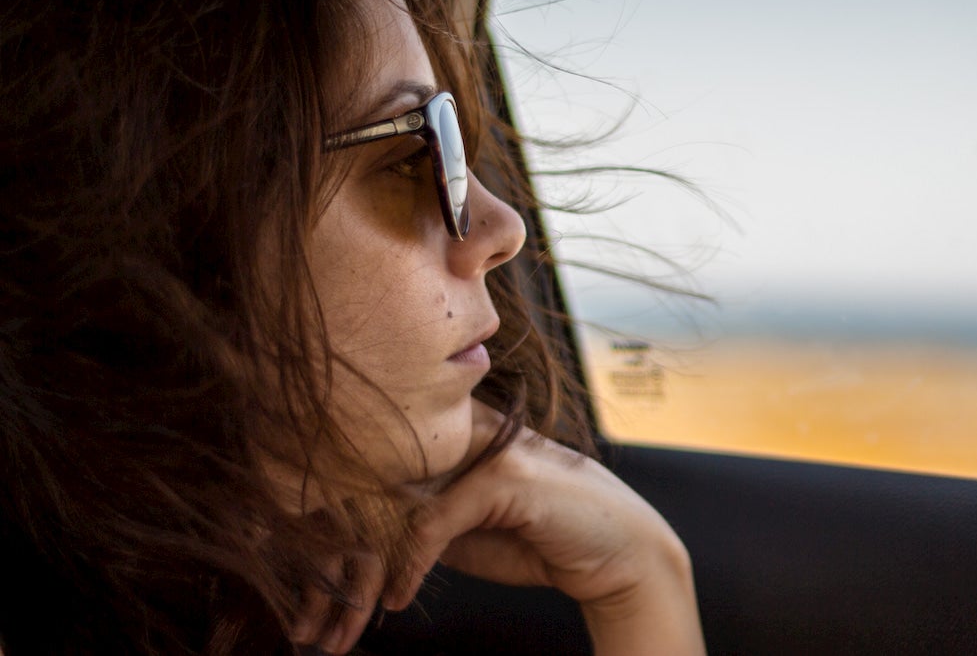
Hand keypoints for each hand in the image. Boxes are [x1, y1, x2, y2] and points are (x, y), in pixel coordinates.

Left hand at [297, 399, 704, 655]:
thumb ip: (420, 514)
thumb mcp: (465, 528)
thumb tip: (358, 530)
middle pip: (376, 468)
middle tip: (312, 587)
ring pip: (396, 494)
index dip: (336, 500)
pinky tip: (397, 597)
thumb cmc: (542, 537)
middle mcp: (466, 426)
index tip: (304, 548)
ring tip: (343, 606)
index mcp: (456, 430)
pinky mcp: (503, 475)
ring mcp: (486, 445)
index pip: (379, 452)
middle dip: (336, 533)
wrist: (617, 552)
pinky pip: (433, 521)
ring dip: (363, 559)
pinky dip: (410, 565)